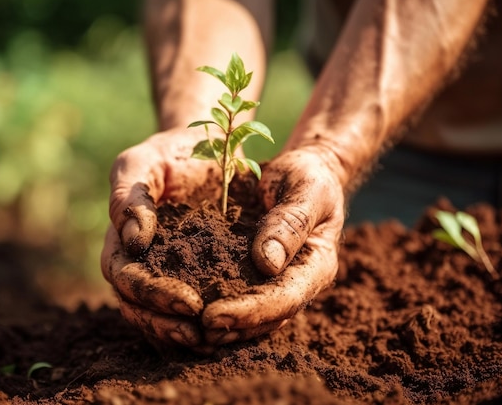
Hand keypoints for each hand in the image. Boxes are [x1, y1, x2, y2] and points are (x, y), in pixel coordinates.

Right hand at [101, 129, 220, 348]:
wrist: (208, 146)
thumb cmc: (171, 152)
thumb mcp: (142, 162)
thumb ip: (128, 196)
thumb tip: (133, 241)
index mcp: (122, 240)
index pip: (125, 279)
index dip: (150, 295)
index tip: (187, 303)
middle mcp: (141, 263)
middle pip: (139, 308)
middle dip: (166, 325)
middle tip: (199, 335)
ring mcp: (167, 272)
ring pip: (163, 316)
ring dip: (184, 333)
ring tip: (214, 342)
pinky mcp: (197, 274)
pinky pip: (193, 307)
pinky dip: (206, 323)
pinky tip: (231, 331)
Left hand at [201, 147, 345, 344]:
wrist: (306, 171)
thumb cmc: (309, 175)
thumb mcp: (307, 189)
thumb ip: (290, 222)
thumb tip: (267, 263)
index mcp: (315, 265)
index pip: (285, 298)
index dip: (250, 311)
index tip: (212, 315)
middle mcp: (298, 281)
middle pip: (267, 317)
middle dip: (232, 326)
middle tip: (193, 331)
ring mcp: (278, 281)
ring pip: (253, 317)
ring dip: (223, 327)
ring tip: (186, 331)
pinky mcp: (258, 276)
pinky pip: (239, 297)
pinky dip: (216, 307)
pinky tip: (186, 311)